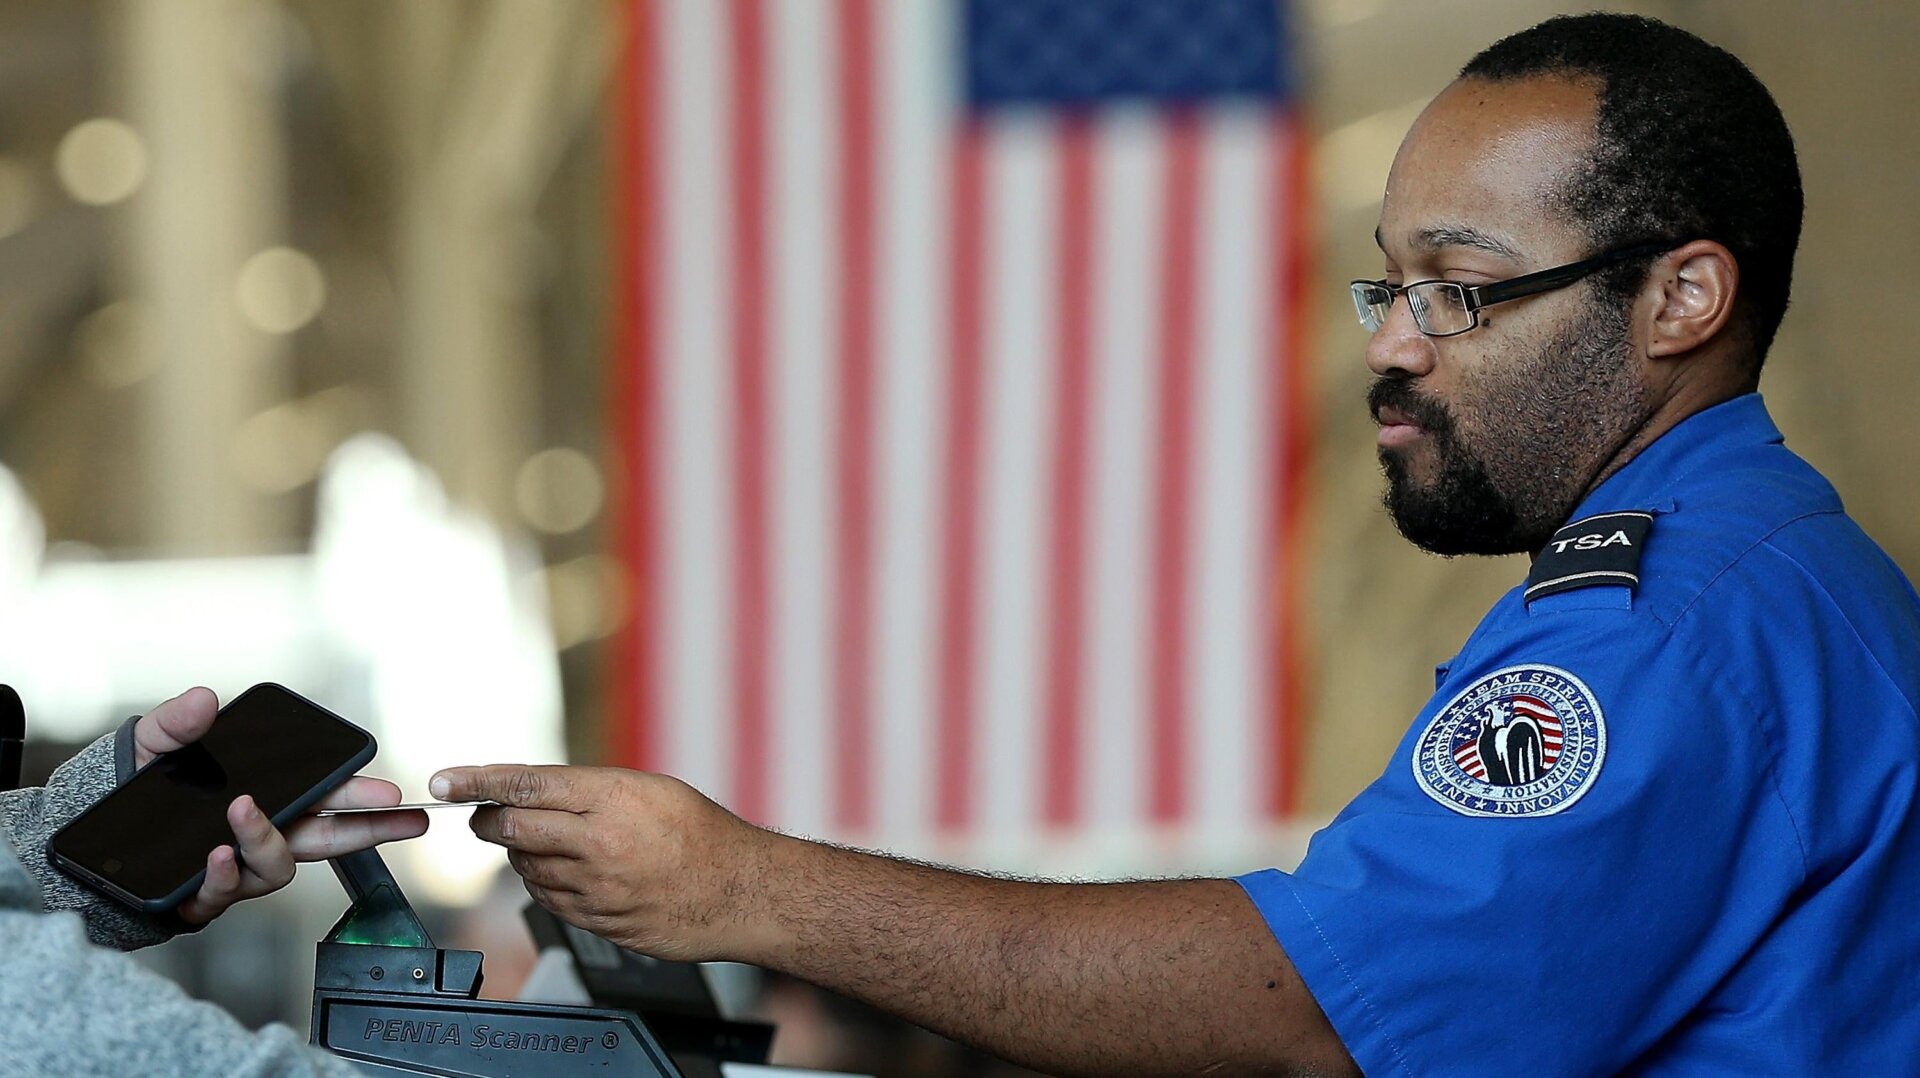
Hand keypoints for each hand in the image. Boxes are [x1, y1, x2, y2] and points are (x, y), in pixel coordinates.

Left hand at [133, 688, 430, 924]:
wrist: (78, 841)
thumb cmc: (126, 789)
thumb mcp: (151, 745)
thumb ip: (177, 723)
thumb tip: (204, 699)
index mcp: (264, 798)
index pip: (325, 799)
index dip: (362, 798)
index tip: (390, 794)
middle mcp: (258, 837)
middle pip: (327, 838)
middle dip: (370, 830)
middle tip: (402, 818)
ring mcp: (233, 870)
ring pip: (275, 868)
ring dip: (265, 840)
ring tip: (241, 814)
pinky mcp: (199, 898)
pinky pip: (223, 895)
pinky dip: (223, 876)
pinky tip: (215, 855)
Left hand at [429, 764, 779, 961]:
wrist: (740, 893)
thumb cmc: (703, 835)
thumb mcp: (650, 789)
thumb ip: (589, 790)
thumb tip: (533, 792)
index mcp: (612, 797)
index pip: (525, 784)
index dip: (478, 780)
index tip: (445, 780)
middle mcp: (598, 842)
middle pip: (512, 828)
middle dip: (487, 820)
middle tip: (482, 815)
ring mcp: (596, 887)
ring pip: (526, 868)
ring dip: (522, 854)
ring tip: (551, 844)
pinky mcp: (598, 921)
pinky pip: (549, 899)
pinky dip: (545, 883)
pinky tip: (567, 873)